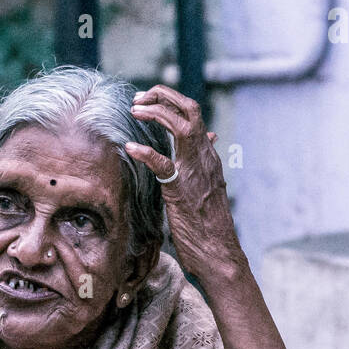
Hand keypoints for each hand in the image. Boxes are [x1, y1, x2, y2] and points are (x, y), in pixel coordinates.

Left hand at [126, 85, 242, 283]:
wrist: (219, 252)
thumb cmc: (209, 226)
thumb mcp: (207, 187)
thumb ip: (203, 163)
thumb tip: (209, 138)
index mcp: (208, 156)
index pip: (193, 115)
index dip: (171, 101)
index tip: (150, 100)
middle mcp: (204, 158)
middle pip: (190, 109)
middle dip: (163, 96)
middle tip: (139, 98)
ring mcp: (194, 171)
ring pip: (181, 126)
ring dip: (156, 113)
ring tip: (135, 110)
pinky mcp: (181, 190)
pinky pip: (162, 165)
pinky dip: (145, 153)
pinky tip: (130, 148)